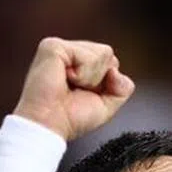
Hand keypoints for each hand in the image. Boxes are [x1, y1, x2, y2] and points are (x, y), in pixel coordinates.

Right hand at [13, 38, 134, 140]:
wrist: (49, 125)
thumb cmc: (70, 118)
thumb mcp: (107, 105)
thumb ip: (122, 88)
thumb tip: (116, 71)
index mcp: (79, 63)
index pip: (111, 61)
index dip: (106, 83)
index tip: (85, 94)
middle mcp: (70, 53)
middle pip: (108, 54)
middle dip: (100, 79)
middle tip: (76, 91)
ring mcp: (61, 47)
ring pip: (103, 53)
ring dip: (91, 78)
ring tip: (69, 86)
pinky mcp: (53, 46)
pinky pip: (88, 56)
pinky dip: (82, 74)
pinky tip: (64, 79)